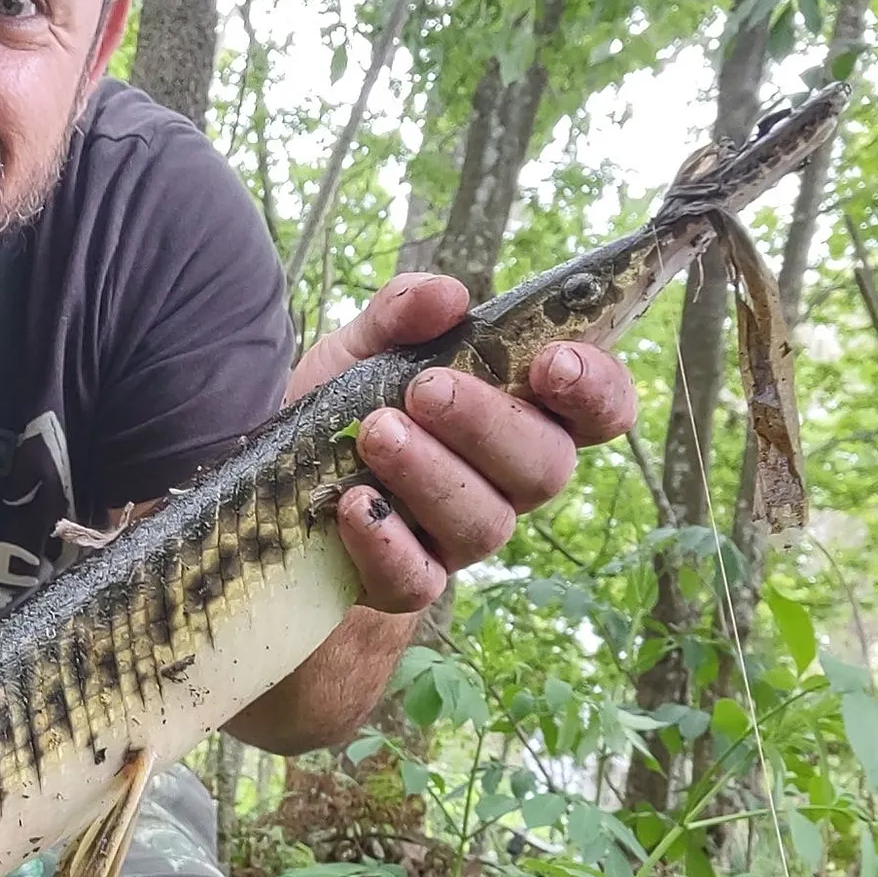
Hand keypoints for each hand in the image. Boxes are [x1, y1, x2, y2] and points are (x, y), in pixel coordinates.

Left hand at [288, 273, 636, 614]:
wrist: (278, 478)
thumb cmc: (345, 403)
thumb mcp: (365, 345)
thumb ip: (403, 313)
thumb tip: (447, 295)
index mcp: (520, 414)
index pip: (599, 409)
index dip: (596, 388)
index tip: (553, 362)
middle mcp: (506, 482)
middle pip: (545, 467)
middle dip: (488, 424)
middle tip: (425, 388)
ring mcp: (460, 538)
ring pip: (484, 523)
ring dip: (431, 474)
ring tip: (373, 432)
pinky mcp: (407, 581)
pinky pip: (419, 579)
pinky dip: (387, 542)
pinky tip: (354, 505)